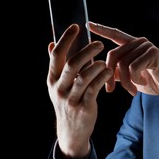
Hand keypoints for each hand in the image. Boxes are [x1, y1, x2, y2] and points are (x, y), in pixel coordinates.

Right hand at [47, 24, 112, 158]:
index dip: (66, 39)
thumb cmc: (68, 101)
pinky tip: (108, 71)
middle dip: (87, 51)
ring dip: (96, 65)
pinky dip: (102, 77)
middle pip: (72, 64)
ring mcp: (71, 98)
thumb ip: (57, 65)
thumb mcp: (58, 85)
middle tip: (100, 44)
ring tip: (104, 60)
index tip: (76, 26)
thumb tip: (51, 44)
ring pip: (84, 76)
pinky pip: (94, 89)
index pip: (56, 55)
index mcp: (52, 79)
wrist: (71, 131)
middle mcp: (58, 88)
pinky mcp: (84, 107)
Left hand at [89, 22, 158, 114]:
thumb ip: (119, 72)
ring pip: (122, 64)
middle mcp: (139, 42)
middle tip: (111, 90)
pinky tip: (142, 82)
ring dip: (124, 82)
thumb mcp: (132, 78)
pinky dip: (135, 80)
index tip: (88, 24)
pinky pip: (133, 68)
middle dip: (108, 75)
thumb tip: (104, 72)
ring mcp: (146, 46)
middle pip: (112, 54)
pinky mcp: (153, 54)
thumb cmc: (155, 81)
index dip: (102, 29)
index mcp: (134, 45)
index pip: (115, 34)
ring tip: (131, 91)